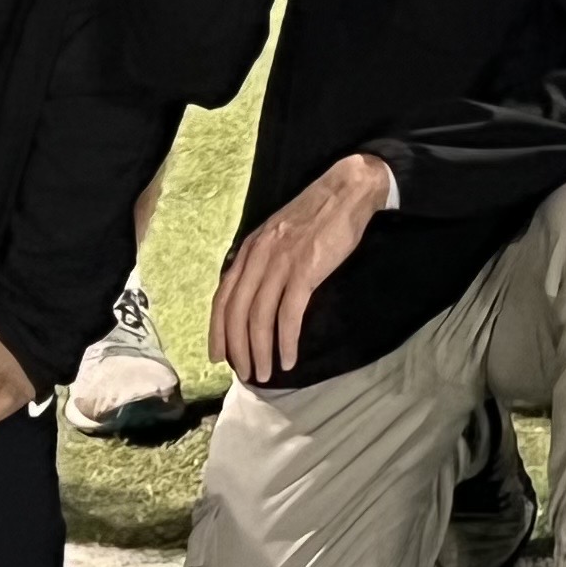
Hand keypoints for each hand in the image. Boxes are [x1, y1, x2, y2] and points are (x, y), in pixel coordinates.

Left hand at [210, 152, 388, 385]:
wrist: (347, 191)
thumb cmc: (317, 215)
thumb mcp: (278, 236)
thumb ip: (263, 261)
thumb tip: (254, 297)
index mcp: (249, 249)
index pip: (222, 297)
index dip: (218, 330)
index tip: (219, 357)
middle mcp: (258, 257)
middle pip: (237, 312)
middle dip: (237, 348)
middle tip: (245, 374)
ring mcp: (281, 263)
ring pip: (259, 317)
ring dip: (260, 351)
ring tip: (265, 373)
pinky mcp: (306, 271)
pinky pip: (288, 314)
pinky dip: (286, 341)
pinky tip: (289, 358)